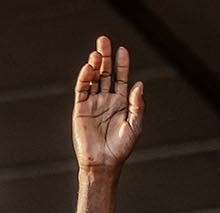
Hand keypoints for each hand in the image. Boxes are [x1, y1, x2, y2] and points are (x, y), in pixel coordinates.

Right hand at [72, 35, 145, 173]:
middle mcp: (106, 99)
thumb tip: (139, 85)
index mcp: (121, 102)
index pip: (121, 77)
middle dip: (105, 57)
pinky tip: (87, 68)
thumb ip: (137, 105)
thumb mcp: (134, 126)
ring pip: (92, 79)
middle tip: (103, 40)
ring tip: (95, 54)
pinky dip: (83, 78)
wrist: (102, 164)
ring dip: (94, 65)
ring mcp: (93, 103)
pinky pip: (81, 90)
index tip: (122, 50)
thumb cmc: (121, 148)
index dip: (122, 64)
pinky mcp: (80, 109)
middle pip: (105, 73)